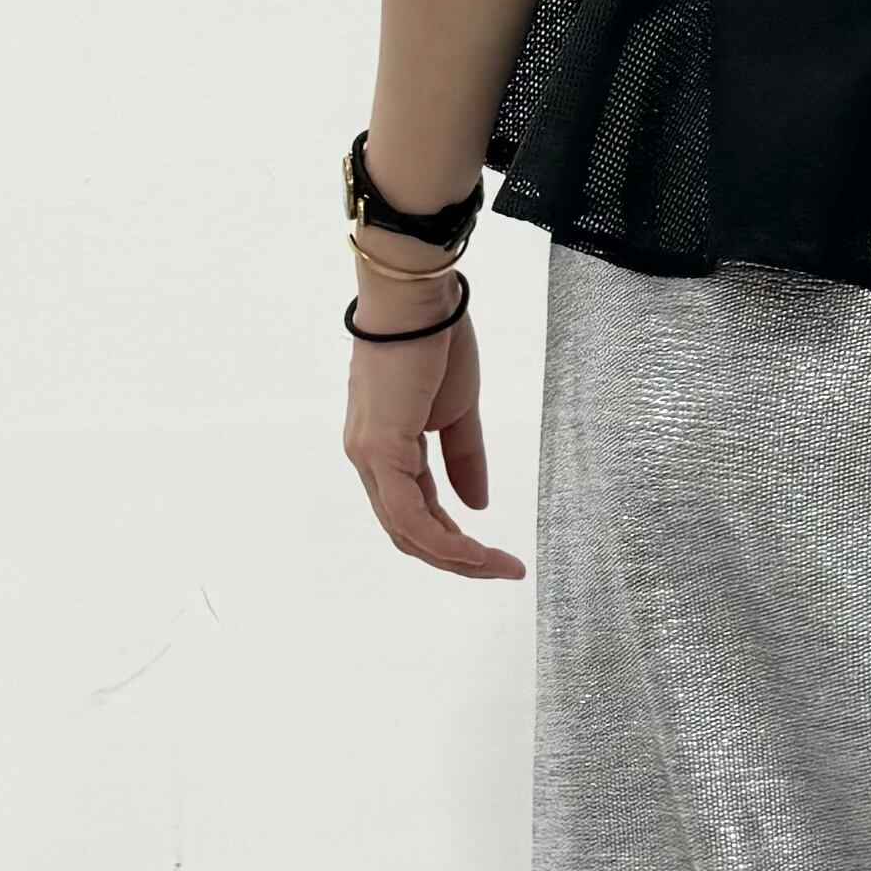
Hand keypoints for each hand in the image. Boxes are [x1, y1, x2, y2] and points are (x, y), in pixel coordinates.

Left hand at [342, 272, 525, 578]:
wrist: (417, 300)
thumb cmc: (435, 340)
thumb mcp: (456, 412)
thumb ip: (464, 460)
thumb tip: (477, 505)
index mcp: (386, 450)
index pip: (415, 514)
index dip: (455, 542)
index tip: (497, 557)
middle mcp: (369, 460)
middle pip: (407, 532)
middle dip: (456, 560)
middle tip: (502, 570)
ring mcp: (369, 457)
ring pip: (407, 531)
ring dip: (455, 557)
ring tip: (499, 567)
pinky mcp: (380, 450)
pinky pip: (410, 515)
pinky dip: (443, 541)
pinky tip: (475, 552)